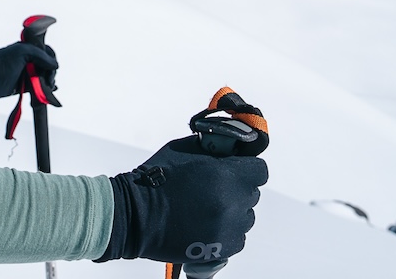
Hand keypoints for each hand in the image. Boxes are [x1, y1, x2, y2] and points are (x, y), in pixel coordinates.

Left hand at [0, 42, 57, 99]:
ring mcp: (27, 75)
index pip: (48, 54)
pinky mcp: (23, 87)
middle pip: (48, 67)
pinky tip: (49, 92)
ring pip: (44, 79)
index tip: (52, 68)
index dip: (52, 61)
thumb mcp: (24, 52)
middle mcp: (30, 62)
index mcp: (30, 51)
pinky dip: (43, 91)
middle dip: (51, 74)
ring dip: (48, 83)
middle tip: (48, 80)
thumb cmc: (3, 60)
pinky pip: (37, 89)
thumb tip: (55, 65)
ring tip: (48, 86)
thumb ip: (41, 56)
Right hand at [96, 136, 267, 262]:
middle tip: (214, 187)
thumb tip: (230, 147)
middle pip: (252, 193)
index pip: (259, 170)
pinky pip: (238, 237)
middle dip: (237, 188)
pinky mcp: (221, 248)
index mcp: (225, 175)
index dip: (247, 168)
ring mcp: (227, 227)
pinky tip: (206, 223)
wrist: (135, 215)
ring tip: (207, 207)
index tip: (236, 169)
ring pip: (246, 217)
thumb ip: (213, 147)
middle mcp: (231, 202)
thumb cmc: (157, 178)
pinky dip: (226, 231)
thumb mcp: (184, 149)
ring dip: (233, 211)